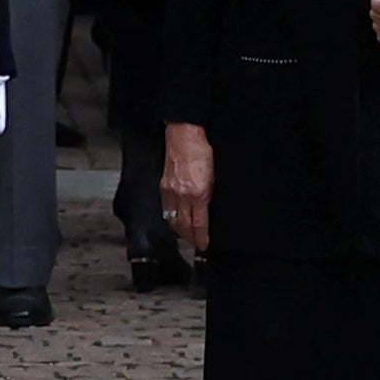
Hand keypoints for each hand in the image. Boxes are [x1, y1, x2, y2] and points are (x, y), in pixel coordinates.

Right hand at [161, 128, 211, 258]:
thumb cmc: (202, 151)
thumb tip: (208, 209)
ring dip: (180, 231)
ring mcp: (170, 191)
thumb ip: (210, 194)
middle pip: (184, 226)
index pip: (199, 224)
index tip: (205, 245)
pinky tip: (175, 220)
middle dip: (191, 238)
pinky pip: (166, 208)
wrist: (184, 135)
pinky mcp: (163, 185)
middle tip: (197, 244)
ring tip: (186, 237)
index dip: (202, 237)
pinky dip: (171, 218)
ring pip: (173, 219)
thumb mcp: (215, 175)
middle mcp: (182, 195)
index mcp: (198, 193)